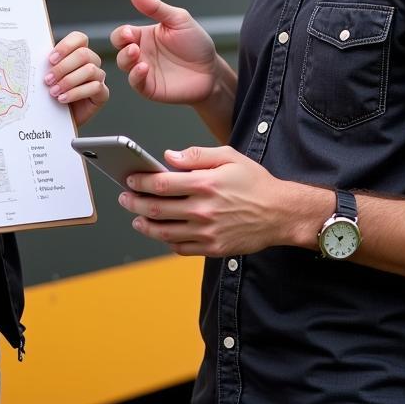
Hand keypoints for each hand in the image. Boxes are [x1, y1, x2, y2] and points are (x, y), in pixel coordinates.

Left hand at [45, 31, 108, 127]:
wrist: (56, 118)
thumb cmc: (52, 93)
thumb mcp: (48, 75)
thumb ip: (48, 64)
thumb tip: (39, 56)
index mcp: (78, 52)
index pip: (79, 38)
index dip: (66, 46)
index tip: (50, 60)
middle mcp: (91, 62)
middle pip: (83, 54)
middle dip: (63, 67)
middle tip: (48, 79)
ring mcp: (98, 77)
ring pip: (90, 69)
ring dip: (68, 81)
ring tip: (54, 91)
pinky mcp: (102, 93)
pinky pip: (94, 87)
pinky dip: (76, 93)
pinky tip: (63, 99)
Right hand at [110, 0, 220, 104]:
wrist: (212, 70)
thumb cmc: (196, 44)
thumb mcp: (177, 20)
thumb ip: (155, 7)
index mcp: (144, 36)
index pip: (123, 33)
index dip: (122, 33)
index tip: (129, 32)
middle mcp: (141, 53)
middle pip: (119, 48)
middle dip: (120, 44)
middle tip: (132, 43)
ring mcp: (145, 71)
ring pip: (124, 65)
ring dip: (126, 58)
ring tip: (136, 53)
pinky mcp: (150, 87)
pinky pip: (135, 82)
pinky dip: (135, 75)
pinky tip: (144, 68)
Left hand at [116, 145, 294, 256]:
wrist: (280, 213)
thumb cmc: (255, 182)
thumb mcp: (228, 156)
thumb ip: (196, 155)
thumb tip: (169, 156)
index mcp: (205, 183)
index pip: (161, 184)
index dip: (140, 181)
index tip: (129, 178)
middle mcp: (203, 209)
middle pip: (156, 209)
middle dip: (133, 202)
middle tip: (124, 198)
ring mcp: (207, 231)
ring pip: (164, 232)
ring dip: (145, 225)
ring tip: (136, 218)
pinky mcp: (213, 248)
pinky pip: (181, 248)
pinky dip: (166, 241)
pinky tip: (161, 233)